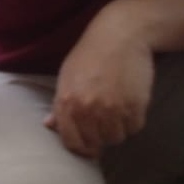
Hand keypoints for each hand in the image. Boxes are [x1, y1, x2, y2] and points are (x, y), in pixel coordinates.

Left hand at [46, 22, 154, 157]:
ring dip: (119, 128)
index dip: (82, 149)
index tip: (90, 148)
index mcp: (67, 104)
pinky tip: (130, 103)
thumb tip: (49, 125)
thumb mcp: (67, 76)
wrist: (120, 34)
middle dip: (101, 136)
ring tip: (118, 109)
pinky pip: (135, 128)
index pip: (72, 143)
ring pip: (117, 138)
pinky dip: (134, 120)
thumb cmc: (90, 54)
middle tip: (106, 120)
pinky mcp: (134, 106)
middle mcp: (87, 110)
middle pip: (97, 143)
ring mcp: (112, 109)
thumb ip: (59, 105)